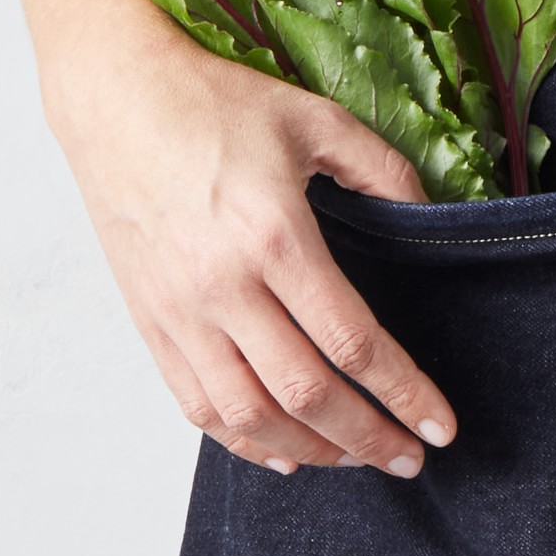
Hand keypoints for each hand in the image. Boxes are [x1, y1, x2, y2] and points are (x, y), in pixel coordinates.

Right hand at [0, 0, 455, 477]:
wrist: (114, 96)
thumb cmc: (216, 102)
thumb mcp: (318, 121)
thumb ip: (384, 172)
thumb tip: (429, 217)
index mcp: (275, 237)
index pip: (354, 343)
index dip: (405, 394)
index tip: (441, 426)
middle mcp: (222, 286)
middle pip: (307, 395)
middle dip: (369, 438)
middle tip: (411, 459)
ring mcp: (179, 311)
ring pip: (250, 416)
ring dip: (312, 451)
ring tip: (358, 458)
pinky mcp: (150, 322)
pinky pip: (198, 406)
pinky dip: (245, 442)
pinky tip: (286, 453)